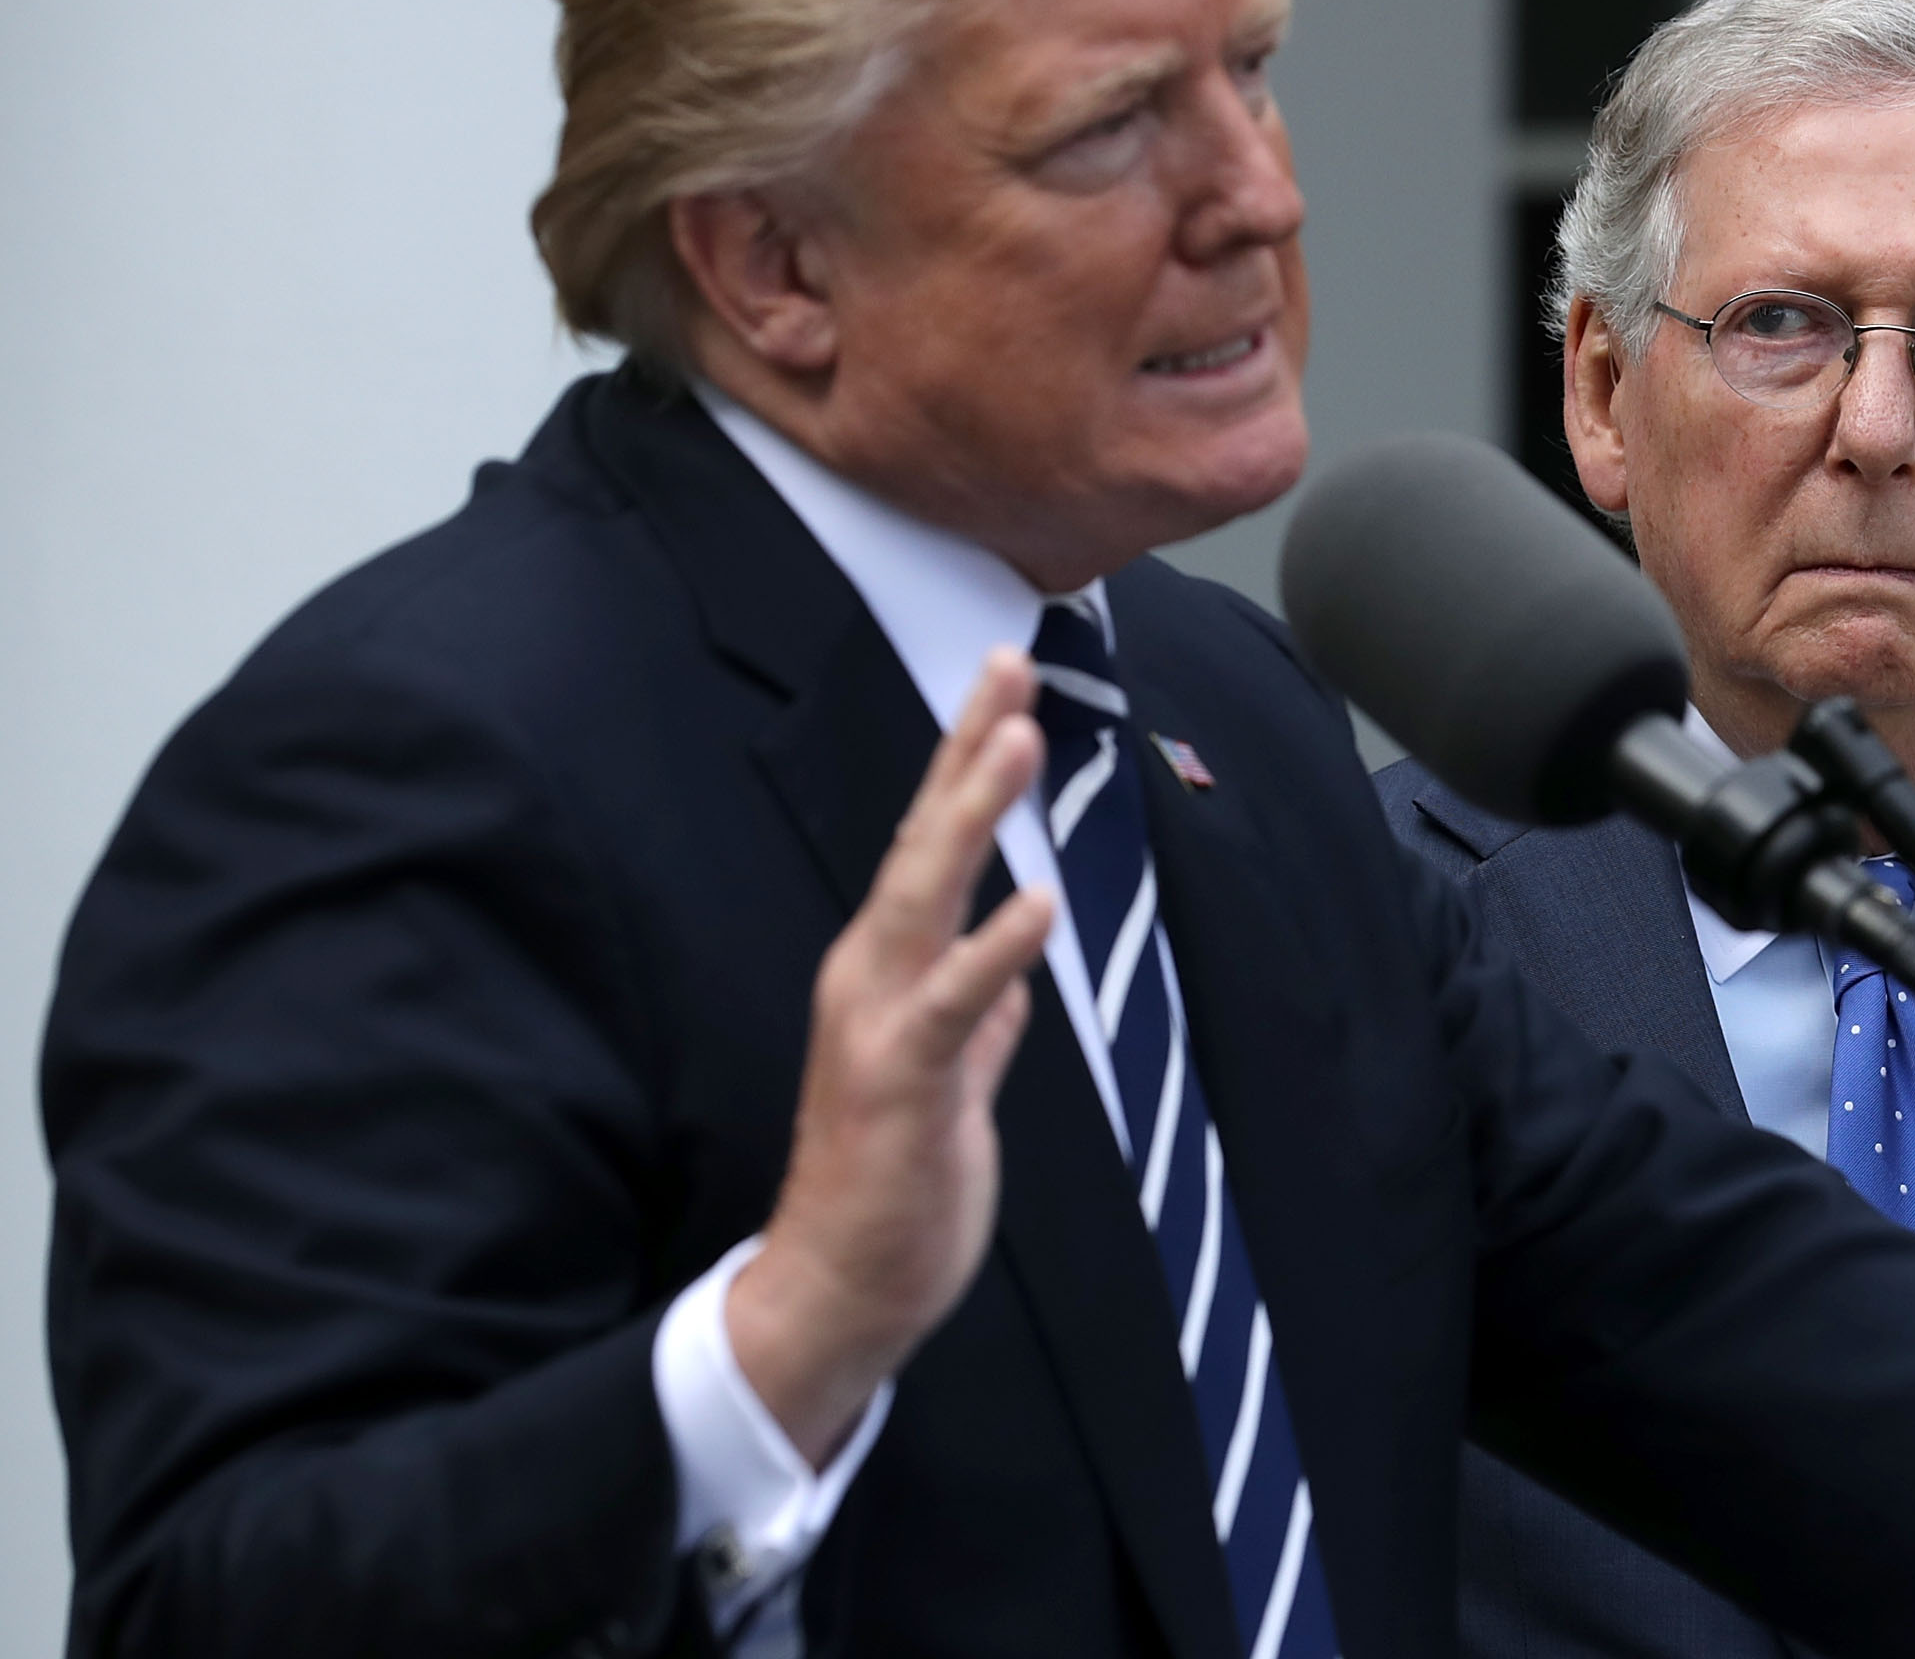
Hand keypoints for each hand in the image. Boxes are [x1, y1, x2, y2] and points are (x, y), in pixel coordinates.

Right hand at [727, 648, 1054, 1464]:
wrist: (840, 1287)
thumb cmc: (891, 1183)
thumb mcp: (952, 1083)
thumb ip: (979, 1024)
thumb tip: (1010, 982)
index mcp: (886, 968)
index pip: (930, 844)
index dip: (966, 762)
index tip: (1005, 684)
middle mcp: (870, 975)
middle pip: (922, 840)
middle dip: (965, 750)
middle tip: (1009, 665)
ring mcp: (881, 1023)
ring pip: (926, 897)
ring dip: (971, 816)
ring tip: (1018, 740)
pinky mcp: (903, 1082)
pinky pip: (955, 1004)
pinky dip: (994, 951)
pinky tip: (1036, 904)